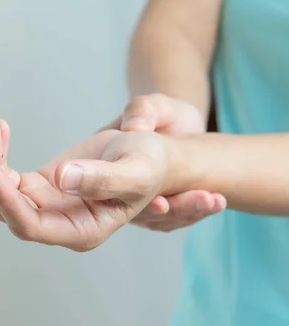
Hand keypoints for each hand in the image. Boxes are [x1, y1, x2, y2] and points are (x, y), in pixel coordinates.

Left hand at [0, 117, 169, 251]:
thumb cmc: (148, 166)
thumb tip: (63, 178)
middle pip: (4, 209)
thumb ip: (103, 179)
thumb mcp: (135, 170)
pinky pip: (4, 175)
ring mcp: (43, 206)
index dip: (7, 201)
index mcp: (81, 231)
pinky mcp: (36, 187)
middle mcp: (57, 224)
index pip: (31, 226)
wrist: (146, 154)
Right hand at [100, 94, 225, 231]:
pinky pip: (177, 218)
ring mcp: (140, 205)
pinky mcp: (163, 209)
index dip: (138, 202)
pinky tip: (218, 202)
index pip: (114, 192)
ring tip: (215, 201)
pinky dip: (198, 211)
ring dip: (189, 213)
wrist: (178, 126)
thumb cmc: (161, 113)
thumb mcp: (152, 105)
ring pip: (161, 220)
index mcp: (108, 168)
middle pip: (141, 214)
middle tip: (200, 200)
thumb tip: (133, 126)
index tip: (161, 204)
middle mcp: (119, 192)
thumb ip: (142, 110)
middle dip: (173, 210)